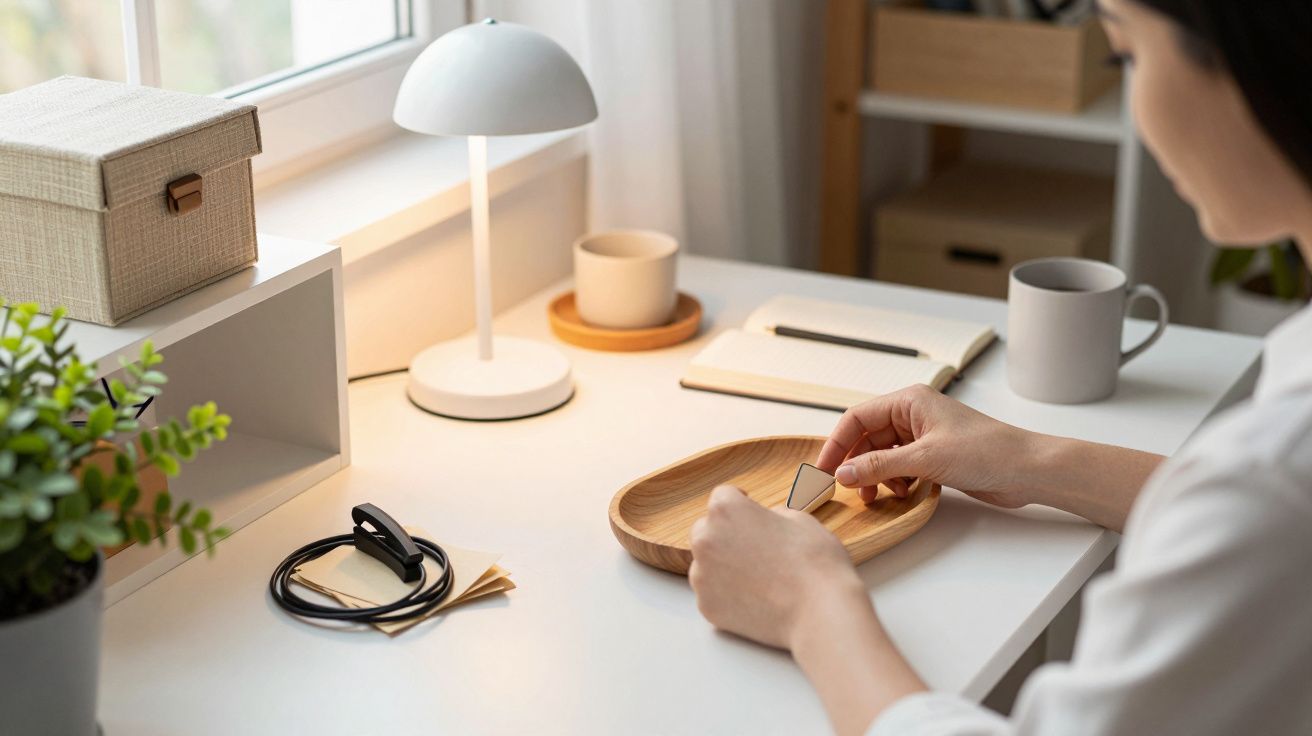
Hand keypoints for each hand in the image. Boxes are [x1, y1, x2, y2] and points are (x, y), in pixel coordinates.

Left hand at [688, 485, 864, 649]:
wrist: (819, 613)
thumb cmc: (815, 563)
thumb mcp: (801, 520)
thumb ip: (774, 514)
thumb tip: (767, 520)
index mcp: (726, 509)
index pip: (723, 496)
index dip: (740, 503)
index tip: (748, 512)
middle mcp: (706, 539)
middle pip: (706, 530)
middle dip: (725, 535)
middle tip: (754, 549)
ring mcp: (702, 575)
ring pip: (705, 564)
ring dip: (723, 566)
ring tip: (758, 579)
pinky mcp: (706, 605)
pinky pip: (711, 593)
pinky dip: (727, 595)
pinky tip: (755, 599)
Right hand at [816, 384, 1038, 508]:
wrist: (1027, 470)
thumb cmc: (988, 451)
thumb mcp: (926, 458)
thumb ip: (880, 466)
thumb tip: (843, 473)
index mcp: (910, 401)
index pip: (857, 418)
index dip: (837, 443)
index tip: (823, 469)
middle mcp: (914, 415)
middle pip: (867, 438)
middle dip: (857, 464)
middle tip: (848, 489)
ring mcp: (923, 437)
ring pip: (882, 455)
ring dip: (876, 476)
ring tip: (880, 495)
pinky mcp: (933, 457)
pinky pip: (899, 467)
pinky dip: (894, 481)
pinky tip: (903, 493)